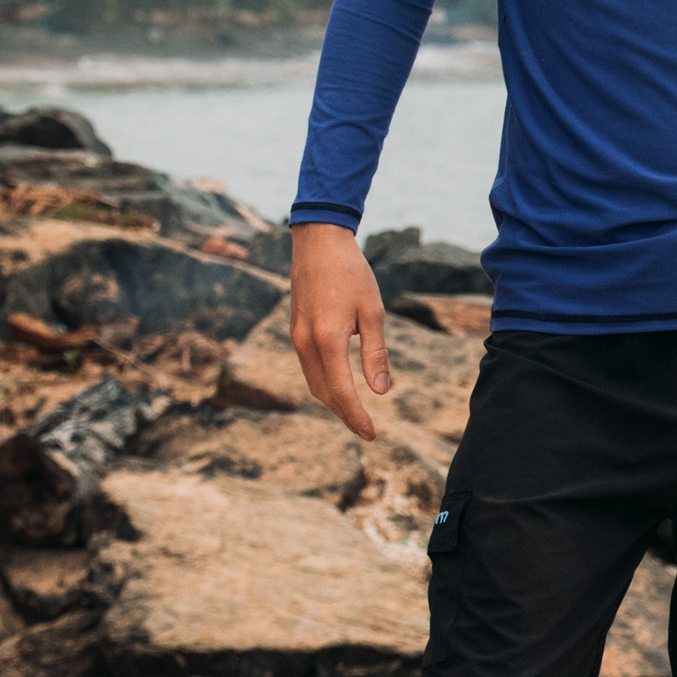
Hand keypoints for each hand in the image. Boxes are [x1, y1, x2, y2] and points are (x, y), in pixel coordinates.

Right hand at [290, 224, 391, 440]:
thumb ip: (376, 354)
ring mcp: (296, 336)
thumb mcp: (372, 312)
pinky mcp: (295, 330)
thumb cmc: (351, 273)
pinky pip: (309, 367)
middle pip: (323, 393)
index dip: (356, 416)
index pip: (341, 391)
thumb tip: (381, 392)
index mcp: (327, 339)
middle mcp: (305, 342)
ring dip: (333, 401)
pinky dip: (324, 383)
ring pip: (313, 382)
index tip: (371, 434)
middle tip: (366, 430)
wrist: (318, 242)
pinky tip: (340, 387)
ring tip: (356, 414)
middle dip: (345, 414)